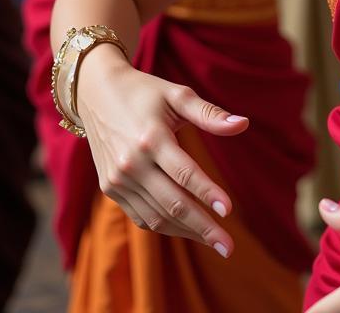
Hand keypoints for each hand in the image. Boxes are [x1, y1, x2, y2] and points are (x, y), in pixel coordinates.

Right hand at [75, 45, 249, 257]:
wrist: (96, 95)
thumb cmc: (145, 92)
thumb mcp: (178, 95)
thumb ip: (209, 113)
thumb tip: (243, 124)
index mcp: (151, 139)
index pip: (185, 174)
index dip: (208, 193)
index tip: (229, 211)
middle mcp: (131, 164)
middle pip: (172, 204)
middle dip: (203, 227)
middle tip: (229, 246)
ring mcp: (118, 180)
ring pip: (156, 216)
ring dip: (187, 232)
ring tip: (215, 242)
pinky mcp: (110, 188)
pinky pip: (141, 216)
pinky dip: (165, 226)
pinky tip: (188, 229)